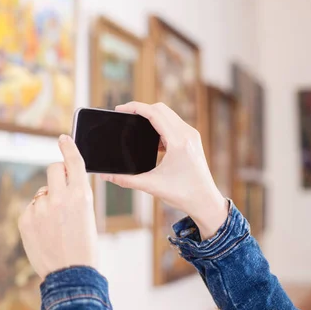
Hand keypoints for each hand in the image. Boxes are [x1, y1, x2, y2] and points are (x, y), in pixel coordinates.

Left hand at [18, 134, 98, 278]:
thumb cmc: (83, 246)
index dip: (68, 147)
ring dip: (47, 202)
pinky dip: (36, 216)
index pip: (74, 162)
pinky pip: (31, 208)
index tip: (62, 138)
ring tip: (55, 226)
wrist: (70, 275)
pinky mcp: (25, 219)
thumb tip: (58, 182)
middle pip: (53, 169)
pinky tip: (45, 233)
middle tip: (61, 191)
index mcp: (81, 195)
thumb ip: (74, 194)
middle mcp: (59, 197)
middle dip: (57, 175)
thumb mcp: (87, 214)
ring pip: (41, 192)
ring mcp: (40, 208)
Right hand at [102, 102, 227, 239]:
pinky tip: (151, 140)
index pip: (155, 113)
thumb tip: (105, 176)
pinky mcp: (192, 140)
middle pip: (161, 109)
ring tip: (135, 124)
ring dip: (151, 116)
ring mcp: (191, 136)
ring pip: (168, 114)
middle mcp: (187, 134)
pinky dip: (159, 125)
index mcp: (179, 142)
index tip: (120, 109)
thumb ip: (125, 180)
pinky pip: (173, 124)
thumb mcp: (151, 185)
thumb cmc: (183, 194)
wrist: (206, 202)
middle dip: (141, 108)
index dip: (135, 107)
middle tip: (124, 114)